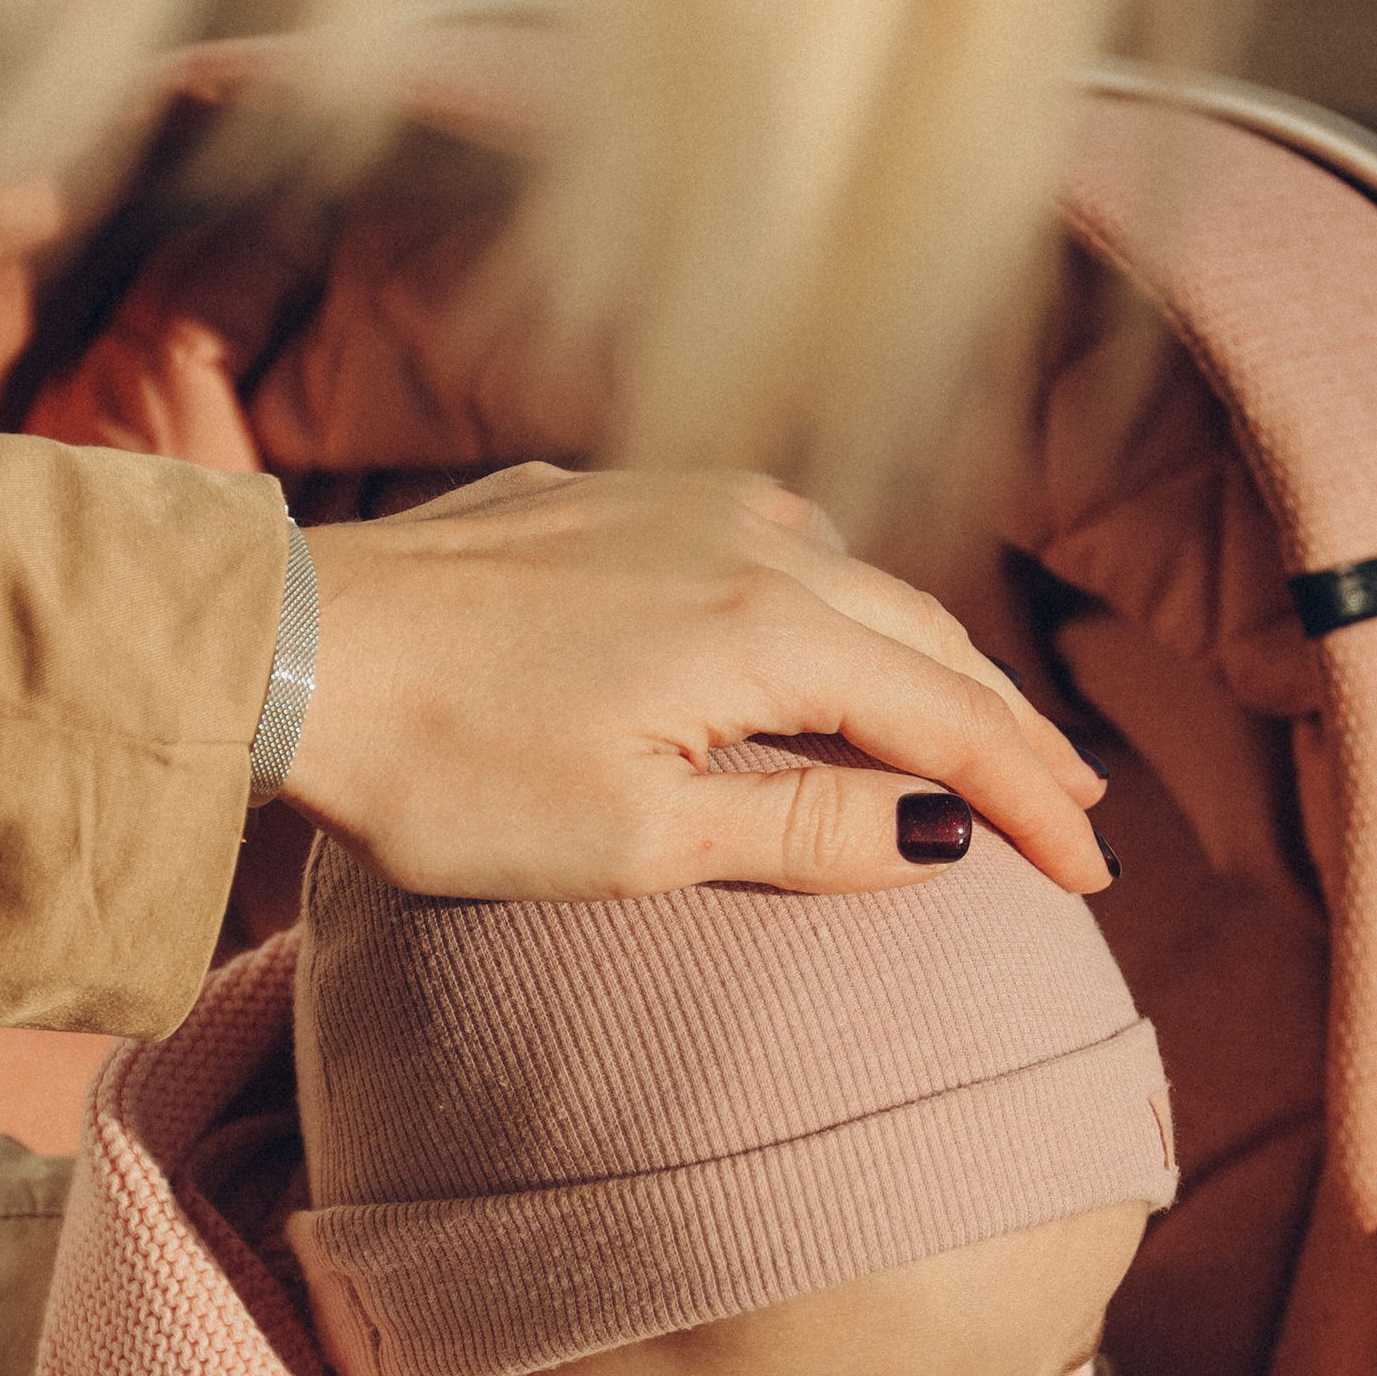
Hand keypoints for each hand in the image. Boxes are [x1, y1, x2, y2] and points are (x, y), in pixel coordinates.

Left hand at [289, 467, 1111, 898]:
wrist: (285, 647)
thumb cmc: (448, 767)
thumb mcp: (640, 839)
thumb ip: (803, 828)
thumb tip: (939, 834)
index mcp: (768, 630)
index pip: (949, 723)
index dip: (1030, 803)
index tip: (1091, 877)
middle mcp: (743, 541)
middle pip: (921, 640)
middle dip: (1003, 729)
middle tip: (1071, 807)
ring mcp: (669, 503)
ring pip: (848, 581)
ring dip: (919, 659)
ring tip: (964, 726)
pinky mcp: (601, 497)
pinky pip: (759, 544)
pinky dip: (823, 603)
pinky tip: (813, 626)